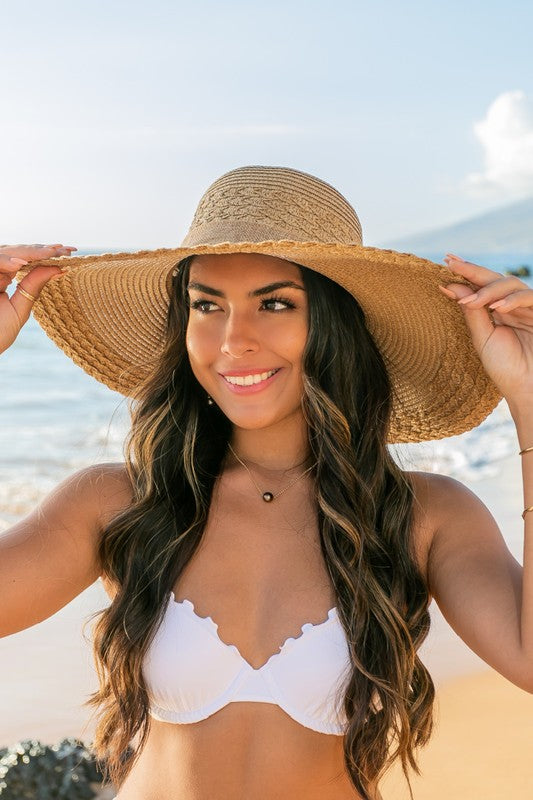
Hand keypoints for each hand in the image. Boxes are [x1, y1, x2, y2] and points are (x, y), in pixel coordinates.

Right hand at [0, 243, 76, 353]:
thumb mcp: (19, 309)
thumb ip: (33, 286)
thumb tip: (59, 268)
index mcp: (2, 278)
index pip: (24, 260)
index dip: (44, 254)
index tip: (68, 252)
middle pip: (14, 251)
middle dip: (39, 249)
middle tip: (62, 249)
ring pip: (3, 251)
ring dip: (26, 252)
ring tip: (48, 253)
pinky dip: (4, 261)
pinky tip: (21, 263)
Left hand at [439, 253, 532, 403]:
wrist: (528, 389)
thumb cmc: (506, 368)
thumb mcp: (483, 339)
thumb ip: (471, 313)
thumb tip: (451, 286)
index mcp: (496, 311)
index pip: (480, 286)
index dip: (465, 273)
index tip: (445, 261)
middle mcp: (512, 306)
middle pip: (494, 278)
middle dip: (472, 270)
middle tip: (451, 263)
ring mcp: (527, 308)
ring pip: (510, 284)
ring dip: (489, 290)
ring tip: (472, 301)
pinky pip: (528, 297)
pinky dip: (512, 300)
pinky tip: (497, 307)